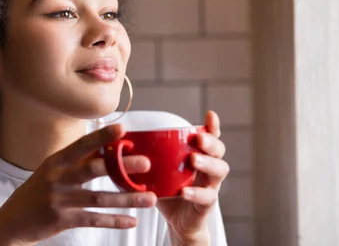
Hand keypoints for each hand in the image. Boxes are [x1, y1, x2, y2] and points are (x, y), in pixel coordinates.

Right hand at [0, 124, 156, 245]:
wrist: (13, 220)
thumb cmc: (39, 190)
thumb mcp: (53, 170)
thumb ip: (77, 161)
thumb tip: (107, 148)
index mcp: (57, 160)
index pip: (82, 145)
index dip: (102, 136)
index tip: (123, 129)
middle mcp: (57, 176)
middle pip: (93, 169)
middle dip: (122, 165)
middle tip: (146, 163)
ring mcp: (59, 199)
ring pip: (99, 198)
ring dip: (127, 198)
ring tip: (150, 198)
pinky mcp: (62, 219)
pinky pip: (93, 219)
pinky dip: (114, 221)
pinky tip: (131, 221)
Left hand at [157, 111, 229, 244]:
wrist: (177, 224)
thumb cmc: (167, 192)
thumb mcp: (156, 172)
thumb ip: (144, 158)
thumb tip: (118, 142)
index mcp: (198, 156)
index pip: (210, 138)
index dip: (212, 126)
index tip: (210, 114)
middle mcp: (209, 169)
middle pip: (219, 150)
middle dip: (211, 142)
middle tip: (198, 139)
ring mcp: (211, 186)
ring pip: (219, 170)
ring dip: (207, 163)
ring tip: (193, 160)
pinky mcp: (207, 204)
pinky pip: (207, 197)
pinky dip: (196, 193)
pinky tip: (184, 191)